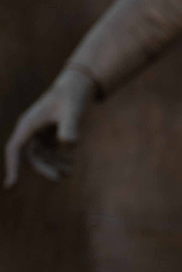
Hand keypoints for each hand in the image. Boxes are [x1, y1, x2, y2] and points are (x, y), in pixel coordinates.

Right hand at [5, 69, 93, 186]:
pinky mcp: (50, 132)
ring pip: (41, 155)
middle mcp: (30, 128)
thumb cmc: (74, 96)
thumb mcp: (73, 111)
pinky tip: (70, 163)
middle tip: (60, 178)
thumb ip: (70, 127)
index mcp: (28, 124)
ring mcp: (39, 131)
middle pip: (30, 155)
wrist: (80, 85)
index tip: (11, 186)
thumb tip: (68, 144)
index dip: (13, 167)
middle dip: (43, 168)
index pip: (15, 149)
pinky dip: (59, 158)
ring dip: (53, 165)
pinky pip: (50, 151)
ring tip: (69, 172)